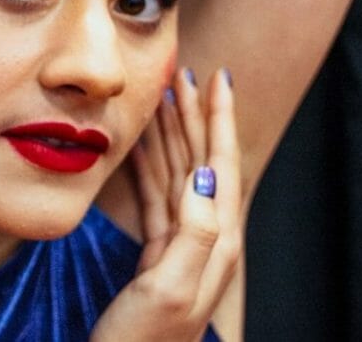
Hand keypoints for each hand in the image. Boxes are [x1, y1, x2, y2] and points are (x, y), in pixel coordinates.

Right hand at [92, 68, 242, 340]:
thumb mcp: (172, 289)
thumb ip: (194, 233)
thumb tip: (202, 176)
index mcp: (215, 240)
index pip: (221, 165)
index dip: (220, 119)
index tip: (218, 79)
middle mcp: (204, 236)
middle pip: (200, 159)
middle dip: (194, 115)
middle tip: (182, 73)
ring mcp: (180, 243)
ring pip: (176, 171)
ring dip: (170, 132)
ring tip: (162, 97)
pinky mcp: (157, 252)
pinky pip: (155, 193)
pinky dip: (148, 163)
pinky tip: (141, 144)